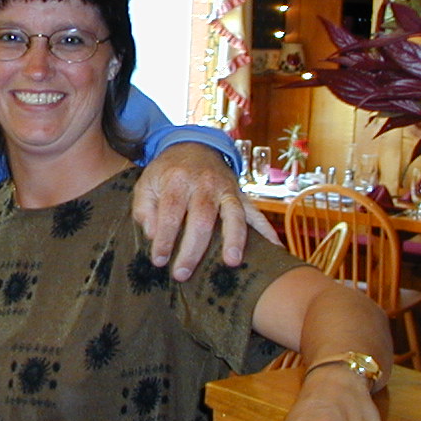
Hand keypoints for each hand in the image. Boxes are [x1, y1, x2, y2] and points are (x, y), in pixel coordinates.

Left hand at [134, 143, 275, 277]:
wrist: (194, 147)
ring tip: (230, 262)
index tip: (159, 260)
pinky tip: (276, 250)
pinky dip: (267, 231)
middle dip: (192, 249)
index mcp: (177, 180)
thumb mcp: (146, 184)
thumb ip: (145, 208)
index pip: (170, 213)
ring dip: (233, 239)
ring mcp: (226, 189)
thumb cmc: (167, 173)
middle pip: (201, 219)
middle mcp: (204, 184)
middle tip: (182, 274)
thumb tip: (153, 235)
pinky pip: (256, 213)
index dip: (164, 238)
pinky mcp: (241, 195)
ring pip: (233, 215)